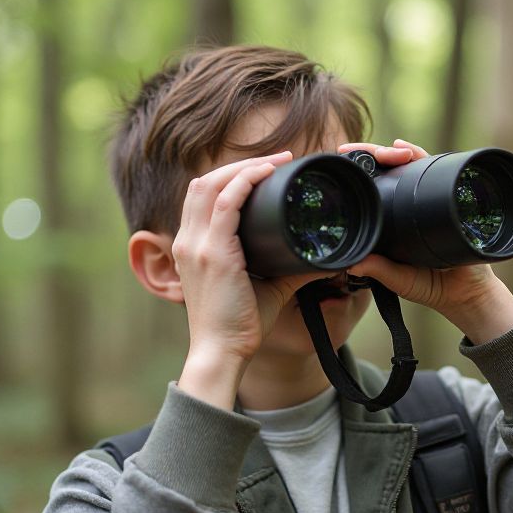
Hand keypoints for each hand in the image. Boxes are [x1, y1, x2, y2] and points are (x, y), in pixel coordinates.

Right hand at [172, 153, 328, 400]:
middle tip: (276, 160)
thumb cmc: (239, 326)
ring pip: (211, 184)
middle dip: (238, 164)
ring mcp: (197, 245)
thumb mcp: (265, 289)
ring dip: (244, 167)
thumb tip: (323, 258)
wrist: (221, 352)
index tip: (265, 172)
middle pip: (203, 182)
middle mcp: (188, 240)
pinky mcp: (212, 253)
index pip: (202, 197)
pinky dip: (245, 181)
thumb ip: (290, 270)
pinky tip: (267, 173)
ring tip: (276, 162)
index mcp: (193, 247)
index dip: (230, 177)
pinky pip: (225, 203)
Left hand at [337, 139, 512, 344]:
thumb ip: (379, 271)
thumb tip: (352, 264)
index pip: (372, 190)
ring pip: (408, 164)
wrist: (466, 291)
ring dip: (393, 152)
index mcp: (391, 221)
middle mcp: (408, 205)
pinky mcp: (448, 193)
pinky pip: (434, 168)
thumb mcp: (399, 279)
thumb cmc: (430, 286)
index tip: (342, 166)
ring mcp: (429, 197)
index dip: (357, 176)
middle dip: (371, 156)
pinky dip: (418, 155)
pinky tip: (405, 150)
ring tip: (379, 149)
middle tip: (353, 152)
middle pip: (387, 170)